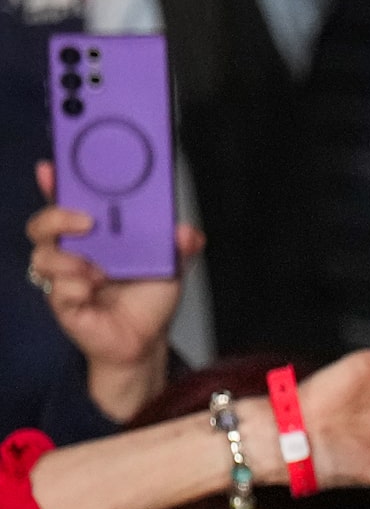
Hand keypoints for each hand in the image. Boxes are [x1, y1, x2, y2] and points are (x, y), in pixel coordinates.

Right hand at [28, 162, 201, 423]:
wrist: (145, 341)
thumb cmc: (150, 298)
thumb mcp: (171, 265)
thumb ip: (178, 244)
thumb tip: (186, 232)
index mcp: (96, 234)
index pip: (69, 201)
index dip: (56, 182)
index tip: (51, 167)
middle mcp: (74, 250)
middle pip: (44, 222)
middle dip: (57, 214)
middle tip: (86, 221)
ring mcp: (63, 275)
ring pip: (44, 253)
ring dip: (73, 261)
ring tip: (101, 272)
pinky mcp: (61, 300)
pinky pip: (58, 286)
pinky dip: (79, 287)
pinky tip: (95, 292)